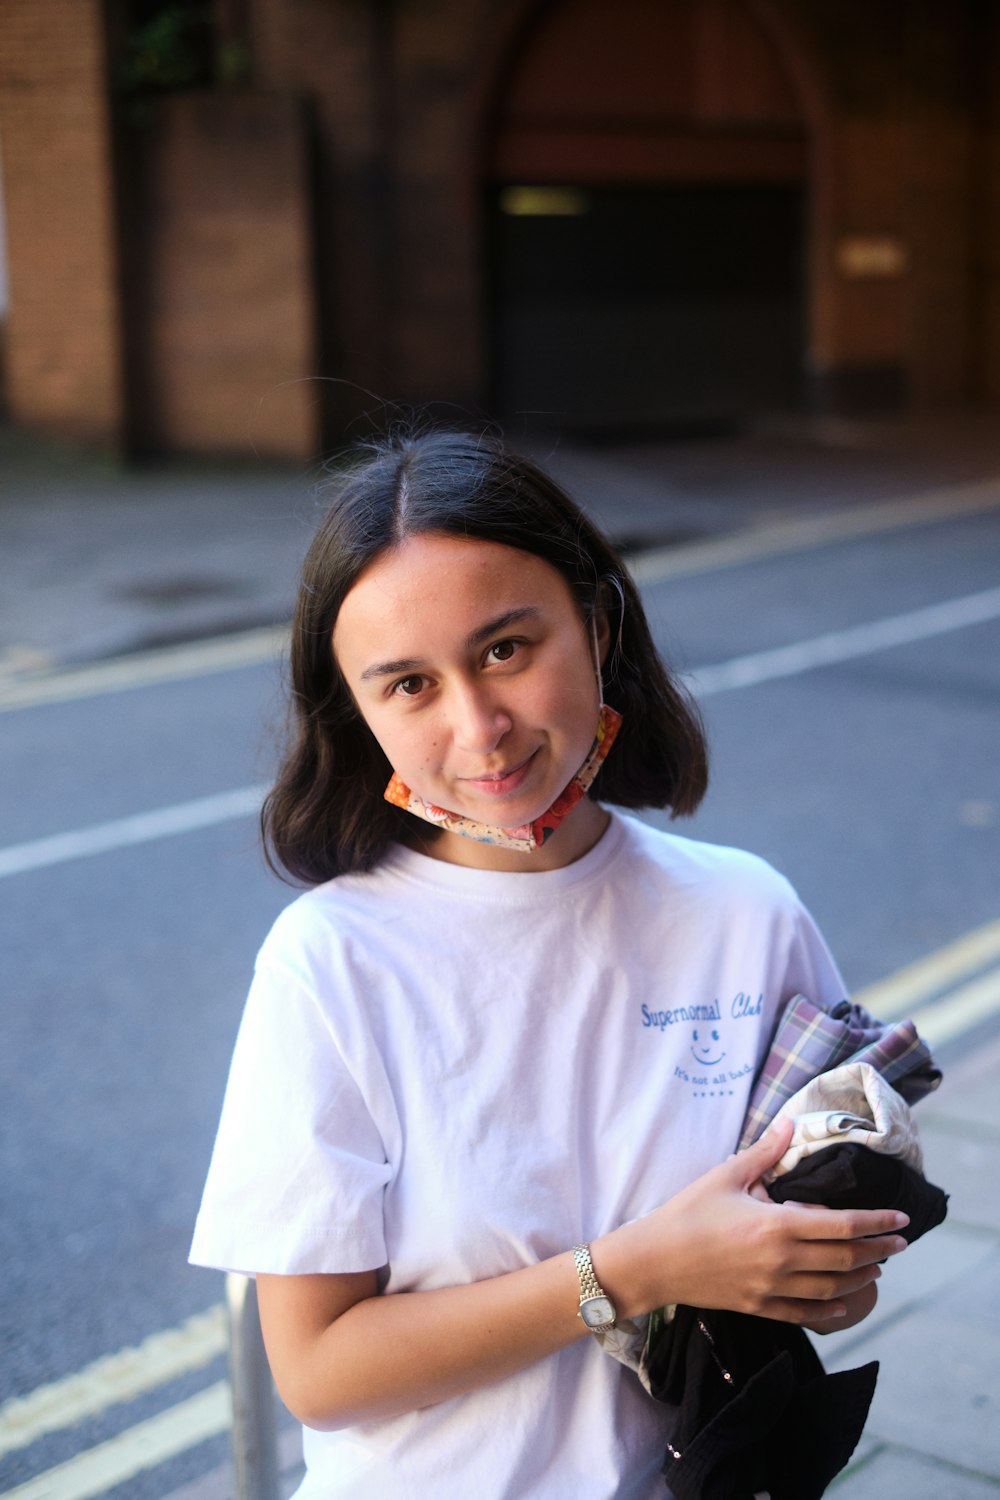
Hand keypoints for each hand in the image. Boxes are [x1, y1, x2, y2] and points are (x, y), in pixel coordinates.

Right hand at [598, 1116, 908, 1326]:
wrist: (655, 1260)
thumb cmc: (688, 1213)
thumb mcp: (726, 1175)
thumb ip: (764, 1152)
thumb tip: (790, 1125)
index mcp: (776, 1225)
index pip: (841, 1225)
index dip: (876, 1222)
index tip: (901, 1220)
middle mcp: (781, 1261)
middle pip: (845, 1259)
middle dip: (879, 1249)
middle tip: (900, 1242)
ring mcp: (772, 1289)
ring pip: (832, 1288)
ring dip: (861, 1278)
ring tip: (878, 1267)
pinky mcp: (760, 1307)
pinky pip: (806, 1313)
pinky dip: (832, 1309)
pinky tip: (846, 1302)